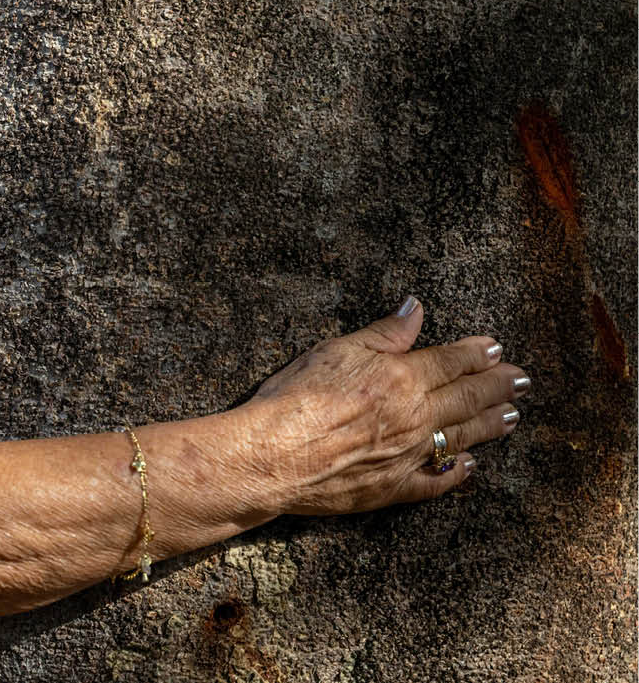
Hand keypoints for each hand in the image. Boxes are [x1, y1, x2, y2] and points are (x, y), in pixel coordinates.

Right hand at [245, 297, 527, 516]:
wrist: (273, 457)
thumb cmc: (295, 398)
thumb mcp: (336, 349)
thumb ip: (383, 333)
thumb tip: (415, 308)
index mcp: (403, 378)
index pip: (452, 361)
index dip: (478, 353)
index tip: (497, 348)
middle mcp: (416, 417)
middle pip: (468, 397)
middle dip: (498, 386)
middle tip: (523, 380)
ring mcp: (409, 455)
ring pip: (462, 436)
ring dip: (490, 424)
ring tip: (511, 416)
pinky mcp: (393, 488)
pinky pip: (437, 480)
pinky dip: (457, 472)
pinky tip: (471, 466)